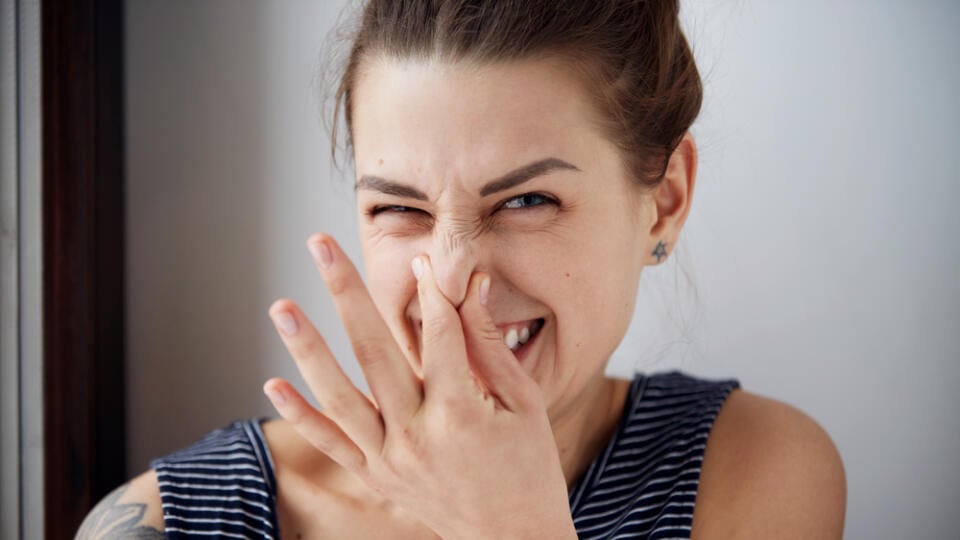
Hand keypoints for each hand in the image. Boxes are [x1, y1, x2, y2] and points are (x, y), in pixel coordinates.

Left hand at [263, 234, 576, 539]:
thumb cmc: (529, 468)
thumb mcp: (522, 404)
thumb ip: (489, 345)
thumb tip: (470, 287)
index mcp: (462, 417)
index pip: (439, 337)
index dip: (432, 293)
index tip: (421, 259)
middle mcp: (418, 438)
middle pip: (375, 353)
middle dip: (346, 293)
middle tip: (321, 246)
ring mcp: (390, 461)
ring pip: (340, 397)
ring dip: (308, 349)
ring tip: (281, 306)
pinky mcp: (375, 477)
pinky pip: (330, 444)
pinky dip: (299, 416)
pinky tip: (272, 383)